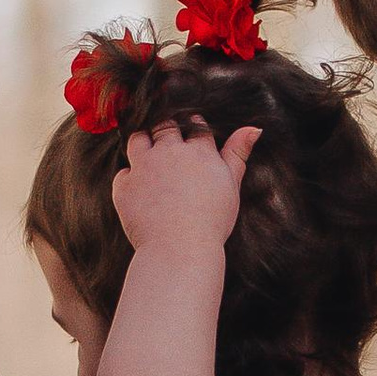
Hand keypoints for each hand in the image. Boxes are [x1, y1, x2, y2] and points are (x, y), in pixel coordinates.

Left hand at [111, 119, 256, 258]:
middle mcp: (170, 152)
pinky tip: (139, 191)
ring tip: (149, 158)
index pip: (195, 126)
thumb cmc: (212, 222)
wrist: (180, 249)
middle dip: (166, 130)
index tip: (192, 137)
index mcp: (199, 151)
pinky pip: (122, 173)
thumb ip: (238, 154)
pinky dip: (129, 179)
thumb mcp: (232, 186)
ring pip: (138, 139)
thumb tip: (254, 128)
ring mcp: (144, 166)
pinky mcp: (125, 185)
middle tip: (169, 145)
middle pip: (165, 126)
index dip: (193, 128)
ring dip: (143, 143)